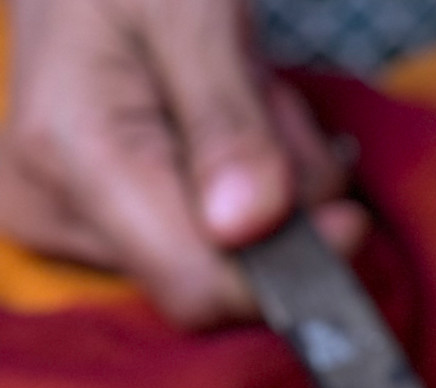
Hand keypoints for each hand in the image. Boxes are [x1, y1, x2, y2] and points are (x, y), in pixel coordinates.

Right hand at [0, 0, 363, 325]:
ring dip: (276, 188)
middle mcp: (61, 208)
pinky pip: (214, 244)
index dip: (286, 268)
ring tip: (250, 96)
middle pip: (224, 274)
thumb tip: (248, 227)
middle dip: (282, 206)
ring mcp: (78, 223)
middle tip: (276, 109)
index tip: (346, 216)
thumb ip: (227, 121)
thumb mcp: (191, 14)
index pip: (198, 286)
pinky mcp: (108, 225)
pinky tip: (238, 125)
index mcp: (74, 155)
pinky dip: (252, 190)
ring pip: (231, 260)